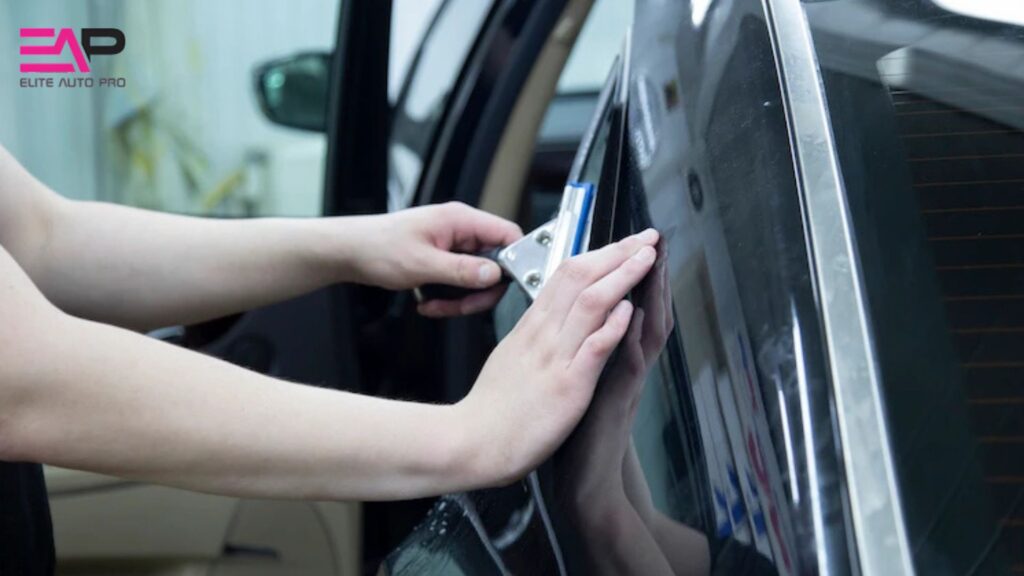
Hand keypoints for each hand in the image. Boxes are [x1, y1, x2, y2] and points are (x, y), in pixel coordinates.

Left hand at [346, 202, 522, 316]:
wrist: (349, 252)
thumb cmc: (378, 247)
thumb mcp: (422, 264)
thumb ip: (462, 270)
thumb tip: (495, 274)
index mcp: (461, 220)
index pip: (508, 234)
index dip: (514, 260)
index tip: (504, 285)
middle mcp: (460, 230)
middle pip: (494, 264)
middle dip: (479, 291)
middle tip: (461, 305)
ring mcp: (452, 245)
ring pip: (476, 277)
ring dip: (460, 298)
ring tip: (436, 305)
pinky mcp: (443, 259)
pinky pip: (459, 282)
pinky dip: (448, 298)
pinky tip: (429, 303)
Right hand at [453, 228, 659, 486]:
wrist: (471, 442)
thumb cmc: (490, 408)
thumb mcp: (509, 355)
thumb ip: (532, 334)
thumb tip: (546, 315)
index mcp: (531, 327)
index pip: (566, 275)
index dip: (599, 254)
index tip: (622, 243)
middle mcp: (543, 334)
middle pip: (581, 277)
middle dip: (618, 252)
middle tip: (645, 237)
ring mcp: (555, 357)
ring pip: (591, 302)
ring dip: (623, 275)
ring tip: (647, 258)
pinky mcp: (567, 386)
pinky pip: (593, 347)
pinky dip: (613, 325)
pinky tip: (630, 310)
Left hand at [558, 238, 672, 512]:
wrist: (583, 480)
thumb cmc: (577, 428)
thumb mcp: (581, 379)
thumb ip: (589, 347)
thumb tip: (586, 319)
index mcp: (610, 355)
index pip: (626, 305)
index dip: (630, 273)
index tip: (633, 241)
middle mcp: (622, 366)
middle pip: (644, 312)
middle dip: (647, 274)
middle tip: (653, 240)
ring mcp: (622, 384)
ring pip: (643, 334)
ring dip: (649, 296)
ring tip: (653, 263)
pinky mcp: (613, 404)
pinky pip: (626, 367)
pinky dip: (629, 339)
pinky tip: (633, 317)